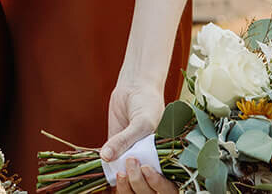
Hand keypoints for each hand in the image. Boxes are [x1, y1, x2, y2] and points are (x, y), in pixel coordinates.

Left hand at [101, 78, 172, 193]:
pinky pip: (111, 169)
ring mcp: (132, 161)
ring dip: (123, 183)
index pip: (164, 187)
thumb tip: (105, 157)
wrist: (135, 88)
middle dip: (137, 183)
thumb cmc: (147, 105)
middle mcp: (150, 165)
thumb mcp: (141, 123)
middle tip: (130, 162)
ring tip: (118, 167)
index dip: (155, 184)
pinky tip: (107, 163)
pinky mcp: (116, 153)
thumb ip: (125, 141)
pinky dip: (108, 171)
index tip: (146, 169)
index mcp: (166, 161)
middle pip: (145, 189)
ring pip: (129, 185)